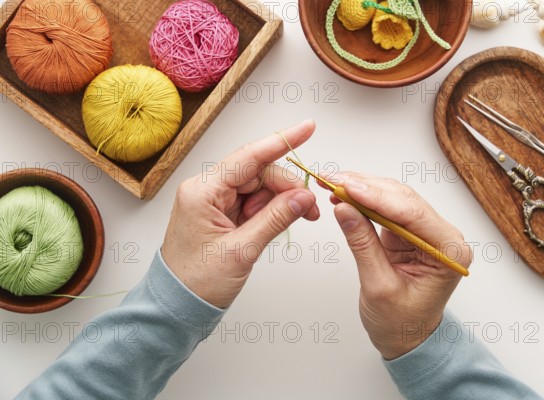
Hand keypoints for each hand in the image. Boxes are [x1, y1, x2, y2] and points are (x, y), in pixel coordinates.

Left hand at [161, 121, 319, 308]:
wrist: (177, 306)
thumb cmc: (196, 283)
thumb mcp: (241, 251)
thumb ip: (275, 219)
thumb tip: (304, 197)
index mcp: (202, 192)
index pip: (248, 157)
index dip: (282, 141)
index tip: (307, 128)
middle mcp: (206, 190)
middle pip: (258, 171)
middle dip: (287, 186)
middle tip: (310, 207)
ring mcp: (213, 201)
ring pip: (259, 186)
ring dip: (281, 200)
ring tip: (299, 218)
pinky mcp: (220, 213)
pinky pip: (253, 201)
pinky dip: (270, 209)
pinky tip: (281, 220)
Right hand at [330, 173, 470, 359]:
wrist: (406, 338)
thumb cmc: (402, 323)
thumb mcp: (378, 286)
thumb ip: (362, 244)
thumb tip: (344, 209)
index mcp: (449, 252)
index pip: (413, 213)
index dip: (378, 196)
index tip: (349, 186)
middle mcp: (442, 237)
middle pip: (403, 199)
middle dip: (366, 188)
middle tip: (334, 180)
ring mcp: (425, 232)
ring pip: (393, 198)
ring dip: (362, 190)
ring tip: (333, 184)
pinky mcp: (408, 232)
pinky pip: (385, 209)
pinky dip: (363, 201)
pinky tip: (344, 195)